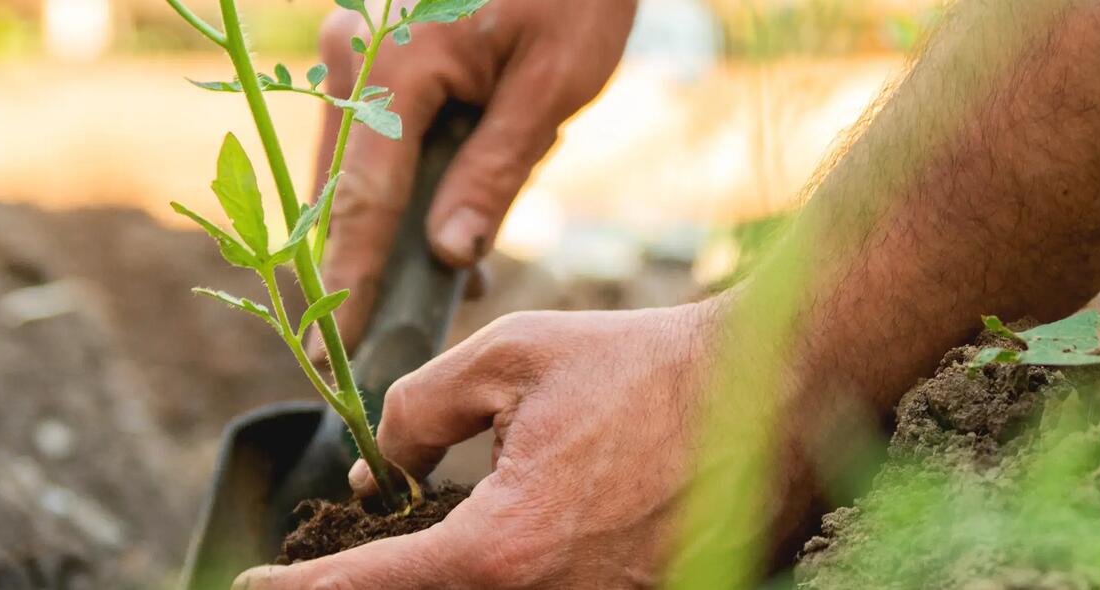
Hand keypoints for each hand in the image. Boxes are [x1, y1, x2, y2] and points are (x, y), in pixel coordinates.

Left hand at [237, 301, 730, 588]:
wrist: (779, 390)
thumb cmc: (643, 365)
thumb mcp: (509, 357)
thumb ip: (420, 408)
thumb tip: (376, 460)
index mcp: (504, 547)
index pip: (372, 584)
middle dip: (369, 580)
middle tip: (320, 568)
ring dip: (441, 576)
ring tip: (403, 540)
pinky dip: (506, 577)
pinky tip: (496, 544)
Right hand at [314, 0, 637, 349]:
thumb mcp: (552, 84)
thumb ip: (494, 174)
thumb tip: (449, 256)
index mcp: (394, 66)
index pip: (361, 200)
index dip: (347, 283)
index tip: (325, 354)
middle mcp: (354, 55)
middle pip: (342, 187)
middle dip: (369, 262)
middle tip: (391, 332)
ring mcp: (355, 50)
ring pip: (351, 166)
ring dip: (387, 226)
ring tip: (447, 277)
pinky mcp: (370, 52)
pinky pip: (367, 136)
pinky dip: (397, 184)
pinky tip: (446, 222)